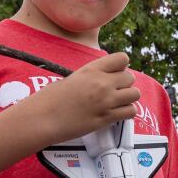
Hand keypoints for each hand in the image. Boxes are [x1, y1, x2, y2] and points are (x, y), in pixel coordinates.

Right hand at [22, 52, 141, 144]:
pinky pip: (130, 111)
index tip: (114, 73)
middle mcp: (102, 83)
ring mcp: (106, 101)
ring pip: (134, 94)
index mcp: (92, 69)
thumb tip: (107, 77)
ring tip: (117, 102)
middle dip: (125, 84)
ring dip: (128, 98)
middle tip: (114, 91)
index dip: (121, 66)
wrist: (42, 118)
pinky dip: (127, 112)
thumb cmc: (51, 98)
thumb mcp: (72, 78)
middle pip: (130, 77)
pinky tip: (117, 113)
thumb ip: (92, 76)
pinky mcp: (106, 118)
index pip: (122, 58)